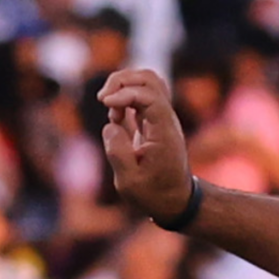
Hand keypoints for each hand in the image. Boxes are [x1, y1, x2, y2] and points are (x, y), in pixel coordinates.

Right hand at [97, 69, 192, 221]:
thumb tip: (111, 124)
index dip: (125, 94)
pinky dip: (124, 99)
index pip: (150, 96)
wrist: (175, 200)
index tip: (106, 105)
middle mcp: (166, 120)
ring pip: (146, 83)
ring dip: (122, 87)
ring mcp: (161, 119)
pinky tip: (116, 118)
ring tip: (110, 110)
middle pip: (149, 79)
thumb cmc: (153, 194)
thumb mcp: (129, 181)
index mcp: (164, 132)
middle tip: (104, 100)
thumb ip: (117, 151)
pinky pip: (141, 97)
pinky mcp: (154, 122)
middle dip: (122, 80)